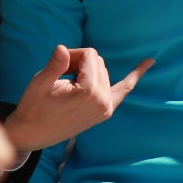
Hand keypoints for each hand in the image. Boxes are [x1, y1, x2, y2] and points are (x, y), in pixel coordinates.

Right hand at [4, 45, 153, 151]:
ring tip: (68, 84)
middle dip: (80, 62)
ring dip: (88, 71)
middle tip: (61, 76)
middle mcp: (103, 101)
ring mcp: (106, 108)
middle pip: (98, 62)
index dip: (72, 55)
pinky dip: (135, 76)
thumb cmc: (34, 107)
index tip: (59, 66)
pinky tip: (149, 62)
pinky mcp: (105, 112)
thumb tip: (63, 48)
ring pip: (103, 71)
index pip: (89, 55)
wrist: (33, 134)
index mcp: (88, 93)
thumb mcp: (39, 83)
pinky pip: (124, 90)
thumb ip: (55, 65)